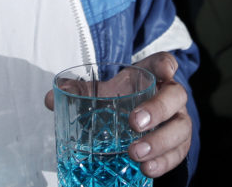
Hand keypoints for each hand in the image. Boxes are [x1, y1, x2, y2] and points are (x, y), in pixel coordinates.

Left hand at [46, 53, 191, 178]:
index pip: (164, 62)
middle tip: (134, 123)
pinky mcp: (179, 145)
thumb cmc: (119, 101)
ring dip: (160, 142)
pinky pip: (178, 153)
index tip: (164, 71)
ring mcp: (178, 120)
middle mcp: (171, 95)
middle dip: (158, 109)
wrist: (135, 122)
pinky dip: (164, 163)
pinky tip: (147, 169)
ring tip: (136, 154)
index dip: (166, 65)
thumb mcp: (102, 92)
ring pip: (181, 128)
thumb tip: (50, 99)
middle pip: (176, 96)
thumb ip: (77, 92)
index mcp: (151, 75)